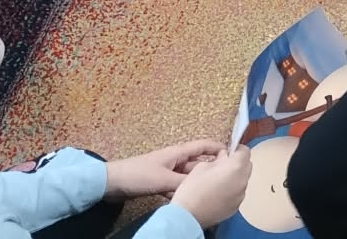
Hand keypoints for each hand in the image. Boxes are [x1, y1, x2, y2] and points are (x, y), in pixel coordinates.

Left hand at [104, 140, 225, 199]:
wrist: (113, 183)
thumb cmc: (139, 175)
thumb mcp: (164, 180)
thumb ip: (185, 182)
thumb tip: (205, 184)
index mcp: (178, 153)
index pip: (203, 145)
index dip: (218, 147)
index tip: (233, 155)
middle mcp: (175, 160)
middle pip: (197, 162)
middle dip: (209, 169)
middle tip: (224, 179)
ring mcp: (167, 171)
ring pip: (188, 176)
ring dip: (195, 182)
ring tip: (210, 191)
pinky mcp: (160, 182)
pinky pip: (177, 185)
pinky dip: (182, 191)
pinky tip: (187, 200)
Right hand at [171, 146, 253, 228]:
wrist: (187, 216)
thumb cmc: (192, 188)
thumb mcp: (202, 166)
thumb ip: (218, 159)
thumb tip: (225, 157)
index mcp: (235, 168)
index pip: (245, 151)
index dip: (237, 149)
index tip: (229, 151)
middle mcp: (242, 181)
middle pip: (247, 166)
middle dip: (238, 162)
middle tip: (223, 165)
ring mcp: (240, 196)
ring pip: (243, 180)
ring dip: (235, 177)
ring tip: (219, 181)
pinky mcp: (236, 207)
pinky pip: (238, 193)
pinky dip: (232, 190)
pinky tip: (218, 194)